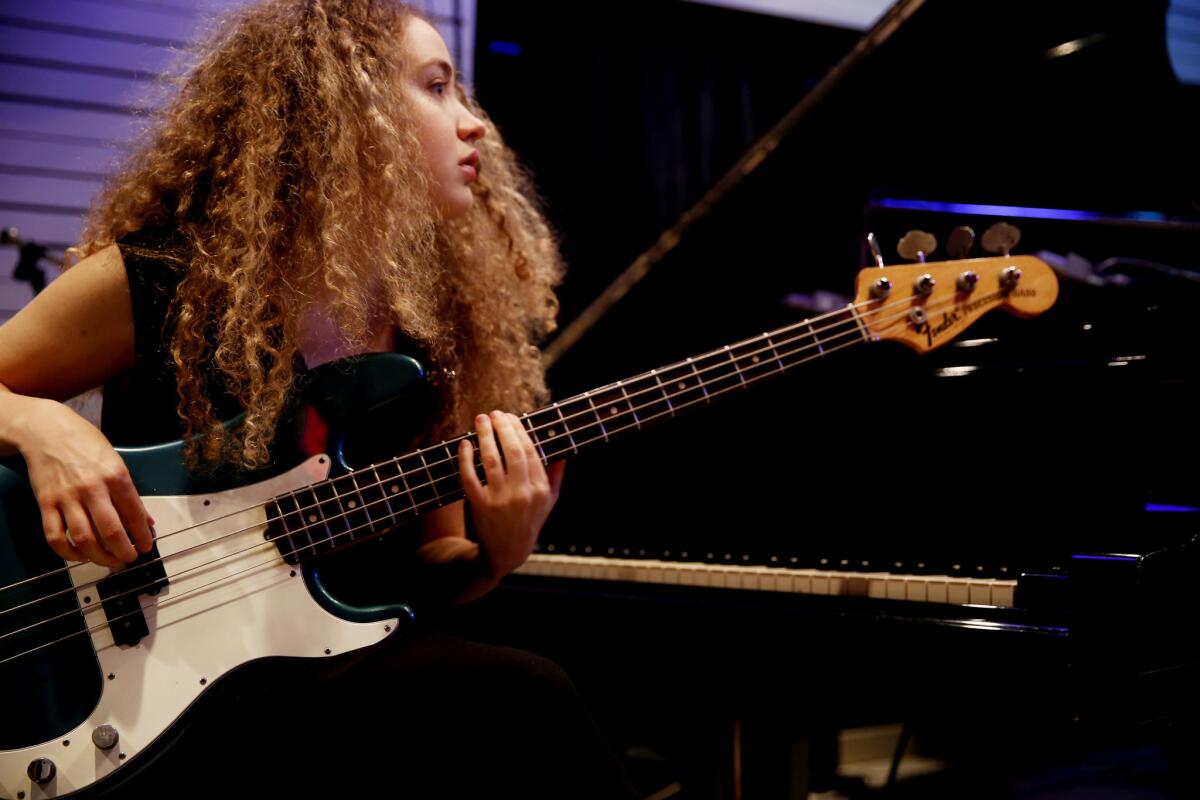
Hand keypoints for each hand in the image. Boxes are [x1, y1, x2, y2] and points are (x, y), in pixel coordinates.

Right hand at [16, 397, 153, 567]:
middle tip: (129, 559)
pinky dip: (68, 553)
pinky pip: (56, 537)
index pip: (134, 515)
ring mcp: (67, 497)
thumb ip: (131, 494)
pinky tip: (80, 555)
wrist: (46, 430)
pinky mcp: (46, 504)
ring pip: (84, 539)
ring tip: (110, 562)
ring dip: (100, 557)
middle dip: (124, 552)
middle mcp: (92, 488)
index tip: (146, 547)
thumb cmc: (85, 443)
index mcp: (115, 476)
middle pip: (111, 532)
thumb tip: (146, 521)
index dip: (142, 536)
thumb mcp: (117, 461)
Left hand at [457, 410, 564, 577]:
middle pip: (512, 451)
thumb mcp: (549, 502)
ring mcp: (500, 500)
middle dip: (503, 428)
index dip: (519, 431)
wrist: (506, 553)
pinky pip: (470, 477)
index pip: (530, 451)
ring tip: (480, 420)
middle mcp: (522, 493)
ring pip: (491, 460)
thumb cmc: (529, 522)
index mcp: (541, 489)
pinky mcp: (480, 506)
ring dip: (485, 436)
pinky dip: (466, 458)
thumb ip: (556, 475)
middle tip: (494, 414)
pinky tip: (465, 444)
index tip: (510, 417)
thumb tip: (563, 450)